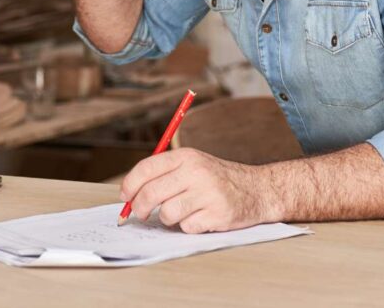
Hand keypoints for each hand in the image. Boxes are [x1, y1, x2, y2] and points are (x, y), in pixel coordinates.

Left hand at [119, 148, 277, 232]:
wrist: (258, 189)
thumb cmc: (217, 179)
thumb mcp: (192, 164)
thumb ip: (164, 174)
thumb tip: (130, 194)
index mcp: (186, 156)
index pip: (146, 169)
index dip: (129, 185)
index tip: (125, 197)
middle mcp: (196, 172)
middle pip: (151, 194)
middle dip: (140, 208)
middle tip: (141, 214)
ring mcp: (208, 193)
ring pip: (167, 214)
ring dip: (168, 218)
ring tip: (180, 213)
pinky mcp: (217, 214)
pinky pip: (187, 227)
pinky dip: (188, 227)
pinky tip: (200, 218)